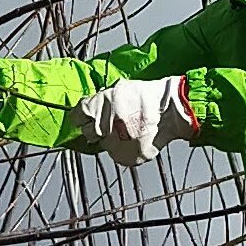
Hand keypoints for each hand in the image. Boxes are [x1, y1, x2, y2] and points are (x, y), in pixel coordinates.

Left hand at [72, 75, 196, 164]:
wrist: (168, 110)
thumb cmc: (144, 97)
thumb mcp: (118, 89)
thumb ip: (100, 100)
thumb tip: (88, 110)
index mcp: (99, 105)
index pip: (77, 115)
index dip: (82, 116)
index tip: (86, 117)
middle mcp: (103, 124)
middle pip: (88, 131)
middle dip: (97, 128)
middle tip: (110, 124)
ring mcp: (114, 142)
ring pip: (104, 144)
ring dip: (111, 139)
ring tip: (126, 131)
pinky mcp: (125, 156)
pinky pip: (117, 154)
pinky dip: (123, 149)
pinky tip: (133, 139)